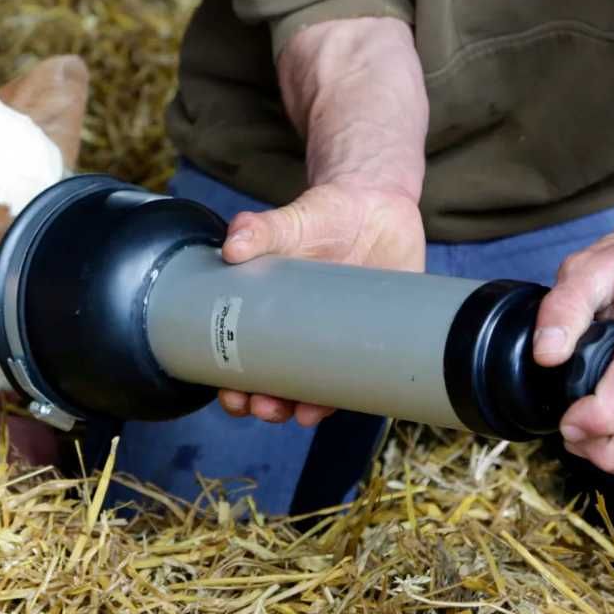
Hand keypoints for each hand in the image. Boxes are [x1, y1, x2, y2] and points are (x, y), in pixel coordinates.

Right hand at [216, 180, 425, 426]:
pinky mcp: (382, 336)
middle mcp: (307, 333)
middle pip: (282, 384)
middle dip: (269, 405)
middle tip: (263, 406)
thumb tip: (232, 244)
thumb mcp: (291, 221)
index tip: (231, 396)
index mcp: (274, 313)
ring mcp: (344, 339)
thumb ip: (261, 229)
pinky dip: (359, 393)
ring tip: (302, 412)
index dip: (237, 386)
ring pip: (323, 388)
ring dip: (309, 409)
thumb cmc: (327, 215)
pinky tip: (352, 400)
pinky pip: (370, 375)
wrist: (378, 201)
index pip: (249, 360)